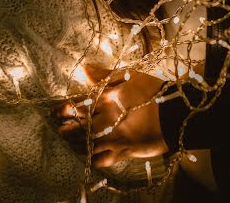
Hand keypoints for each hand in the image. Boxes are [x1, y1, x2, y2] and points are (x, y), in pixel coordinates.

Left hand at [54, 65, 168, 167]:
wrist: (176, 113)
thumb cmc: (153, 91)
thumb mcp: (129, 76)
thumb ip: (104, 74)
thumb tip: (84, 69)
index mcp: (107, 99)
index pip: (77, 105)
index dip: (61, 109)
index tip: (53, 112)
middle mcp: (107, 119)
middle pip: (78, 127)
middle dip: (65, 129)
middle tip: (57, 130)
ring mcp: (115, 138)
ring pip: (86, 146)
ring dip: (75, 145)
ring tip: (69, 143)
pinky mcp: (125, 152)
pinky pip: (102, 160)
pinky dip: (92, 159)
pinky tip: (88, 156)